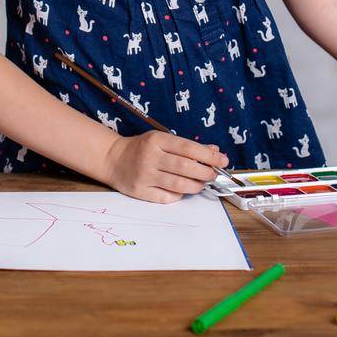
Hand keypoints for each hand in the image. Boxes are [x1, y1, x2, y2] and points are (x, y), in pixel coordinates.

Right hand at [101, 131, 228, 202]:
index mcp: (157, 140)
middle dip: (206, 173)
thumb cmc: (142, 148)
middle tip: (213, 174)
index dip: (209, 156)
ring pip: (179, 185)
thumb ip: (187, 146)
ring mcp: (145, 175)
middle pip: (186, 168)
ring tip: (201, 183)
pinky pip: (168, 197)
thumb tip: (214, 151)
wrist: (113, 159)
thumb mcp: (162, 139)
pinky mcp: (140, 191)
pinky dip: (180, 194)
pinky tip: (182, 189)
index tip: (223, 160)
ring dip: (196, 186)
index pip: (189, 148)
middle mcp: (150, 157)